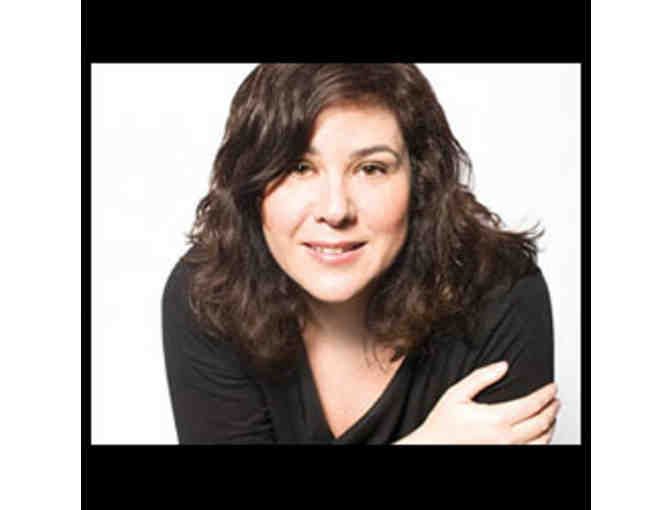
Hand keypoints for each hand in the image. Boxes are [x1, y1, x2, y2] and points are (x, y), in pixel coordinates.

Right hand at [416, 361, 558, 443]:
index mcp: (496, 419)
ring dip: (550, 425)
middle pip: (541, 422)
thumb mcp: (456, 394)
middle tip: (555, 399)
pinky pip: (533, 451)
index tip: (551, 387)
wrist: (432, 447)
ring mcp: (507, 450)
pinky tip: (541, 434)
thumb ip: (480, 378)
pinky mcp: (505, 456)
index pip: (532, 404)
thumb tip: (502, 366)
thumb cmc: (441, 424)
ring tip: (551, 415)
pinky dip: (543, 441)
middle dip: (552, 408)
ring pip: (542, 440)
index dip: (545, 394)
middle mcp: (505, 438)